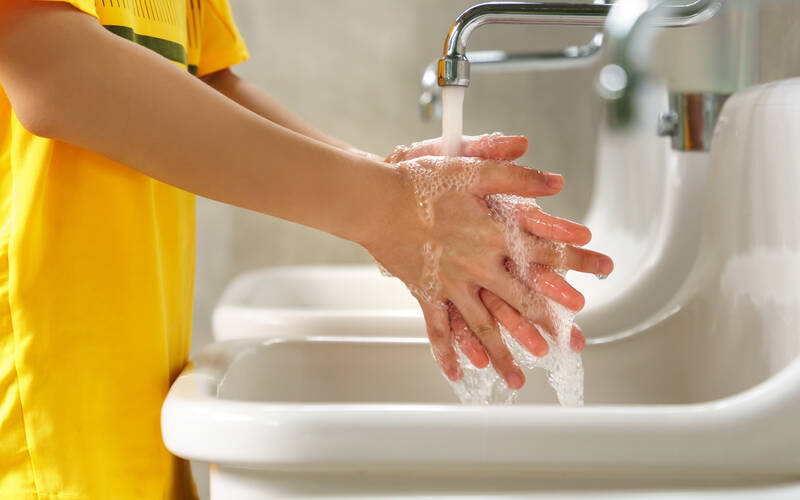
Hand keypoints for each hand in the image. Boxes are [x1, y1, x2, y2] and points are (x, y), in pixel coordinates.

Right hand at [376, 134, 611, 388]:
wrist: (376, 201)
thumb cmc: (421, 183)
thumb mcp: (473, 169)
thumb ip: (517, 177)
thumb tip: (556, 183)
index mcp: (495, 234)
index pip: (547, 251)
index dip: (579, 259)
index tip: (604, 269)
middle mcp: (479, 265)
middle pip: (523, 299)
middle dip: (552, 322)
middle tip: (574, 342)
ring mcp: (452, 284)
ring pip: (484, 326)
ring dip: (504, 353)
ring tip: (519, 380)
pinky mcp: (427, 293)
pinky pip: (438, 329)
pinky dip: (446, 352)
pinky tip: (457, 373)